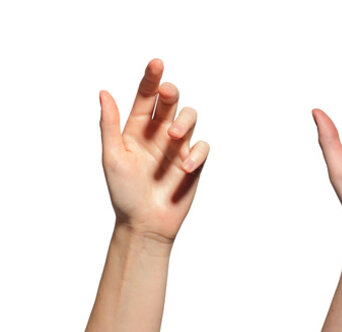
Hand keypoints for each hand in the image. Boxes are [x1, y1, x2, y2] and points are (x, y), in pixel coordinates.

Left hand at [100, 59, 209, 242]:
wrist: (145, 223)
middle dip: (171, 93)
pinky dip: (197, 154)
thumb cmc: (124, 192)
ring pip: (190, 118)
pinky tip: (185, 167)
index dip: (151, 79)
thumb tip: (104, 93)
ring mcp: (178, 148)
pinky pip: (202, 148)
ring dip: (184, 122)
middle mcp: (159, 134)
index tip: (156, 63)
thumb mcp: (112, 156)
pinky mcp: (194, 163)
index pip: (146, 98)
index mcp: (136, 129)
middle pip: (171, 102)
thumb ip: (109, 124)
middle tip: (167, 93)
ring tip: (174, 137)